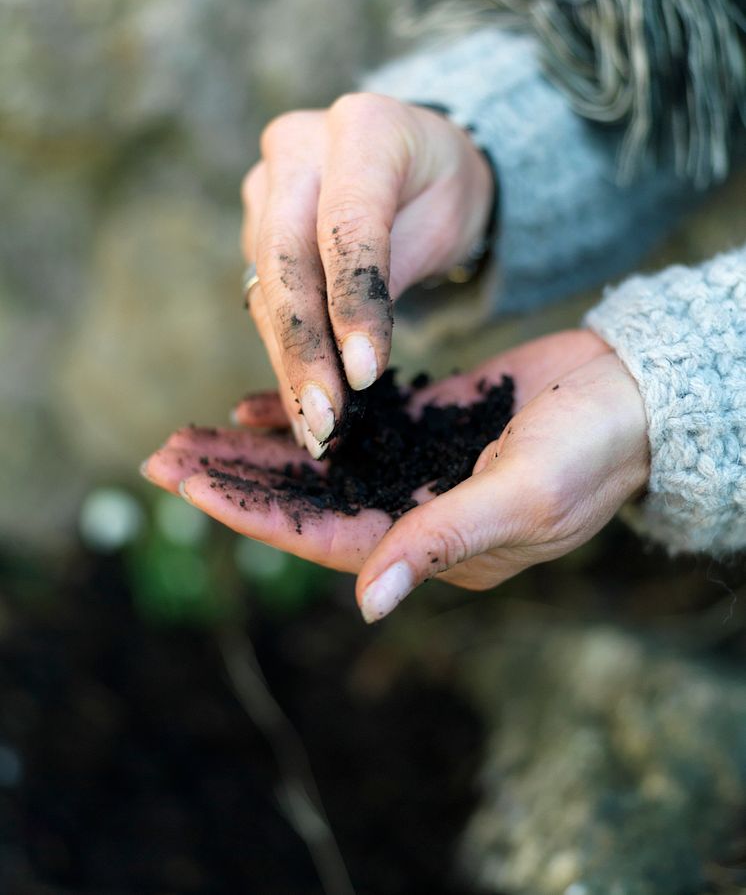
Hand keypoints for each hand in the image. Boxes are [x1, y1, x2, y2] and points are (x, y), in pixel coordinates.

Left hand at [140, 330, 649, 620]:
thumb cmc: (591, 454)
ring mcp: (412, 467)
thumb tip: (367, 600)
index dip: (247, 511)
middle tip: (161, 455)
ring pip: (316, 463)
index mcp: (426, 540)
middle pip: (301, 500)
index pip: (316, 533)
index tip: (184, 487)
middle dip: (232, 479)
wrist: (631, 398)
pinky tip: (262, 404)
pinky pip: (349, 428)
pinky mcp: (421, 425)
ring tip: (193, 432)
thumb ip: (444, 541)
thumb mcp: (521, 497)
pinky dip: (306, 417)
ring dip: (256, 450)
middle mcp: (409, 510)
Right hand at [241, 93, 492, 455]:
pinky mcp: (254, 226)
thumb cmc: (444, 191)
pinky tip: (303, 407)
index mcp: (361, 125)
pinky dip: (286, 356)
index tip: (367, 375)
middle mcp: (298, 147)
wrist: (419, 165)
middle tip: (325, 421)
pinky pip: (265, 299)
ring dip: (289, 365)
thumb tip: (353, 361)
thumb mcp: (449, 219)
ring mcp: (266, 186)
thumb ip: (396, 271)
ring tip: (315, 430)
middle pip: (285, 258)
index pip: (345, 222)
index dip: (353, 302)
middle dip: (304, 349)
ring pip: (267, 287)